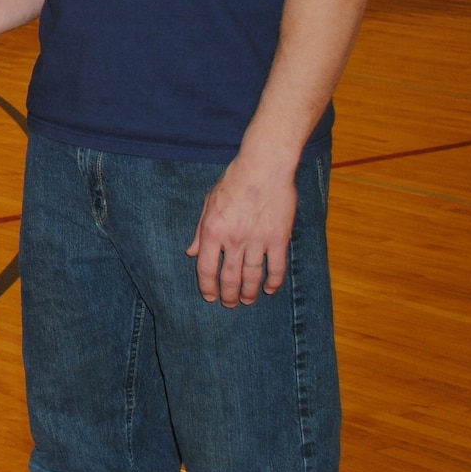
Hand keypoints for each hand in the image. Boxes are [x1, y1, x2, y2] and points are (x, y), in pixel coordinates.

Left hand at [187, 152, 296, 306]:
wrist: (263, 167)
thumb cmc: (233, 182)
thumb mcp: (208, 204)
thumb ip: (200, 231)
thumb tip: (192, 253)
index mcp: (213, 231)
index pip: (206, 269)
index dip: (207, 287)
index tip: (210, 297)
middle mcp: (233, 240)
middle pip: (230, 277)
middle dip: (229, 295)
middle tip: (230, 304)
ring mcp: (257, 240)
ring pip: (252, 276)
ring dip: (250, 292)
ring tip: (248, 301)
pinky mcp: (278, 238)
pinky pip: (276, 267)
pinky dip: (274, 282)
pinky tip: (270, 289)